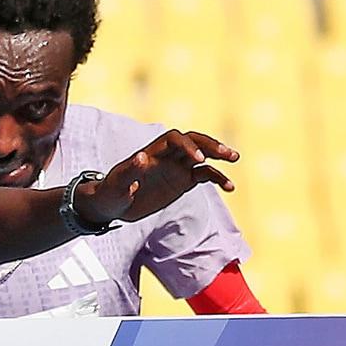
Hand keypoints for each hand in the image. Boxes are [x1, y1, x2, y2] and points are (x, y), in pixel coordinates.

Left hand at [76, 130, 236, 225]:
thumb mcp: (117, 184)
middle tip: (227, 154)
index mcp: (153, 152)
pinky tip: (230, 187)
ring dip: (219, 155)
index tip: (198, 160)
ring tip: (234, 158)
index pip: (175, 139)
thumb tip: (142, 157)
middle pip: (194, 141)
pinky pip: (205, 176)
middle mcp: (167, 156)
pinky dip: (218, 178)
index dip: (188, 146)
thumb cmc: (110, 192)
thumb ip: (129, 170)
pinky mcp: (183, 181)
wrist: (112, 205)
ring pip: (203, 155)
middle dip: (210, 145)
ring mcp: (177, 167)